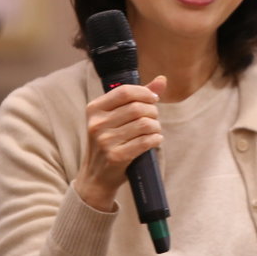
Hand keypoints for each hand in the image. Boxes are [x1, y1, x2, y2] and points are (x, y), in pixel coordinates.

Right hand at [75, 75, 168, 211]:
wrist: (96, 176)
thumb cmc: (110, 142)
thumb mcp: (115, 117)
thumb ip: (138, 97)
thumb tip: (162, 79)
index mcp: (94, 109)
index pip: (124, 92)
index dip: (144, 93)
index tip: (153, 99)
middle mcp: (96, 124)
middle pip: (136, 108)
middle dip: (152, 111)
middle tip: (154, 118)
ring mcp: (104, 141)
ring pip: (143, 124)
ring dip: (156, 126)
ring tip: (154, 130)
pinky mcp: (115, 156)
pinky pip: (145, 142)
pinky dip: (155, 139)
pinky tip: (155, 140)